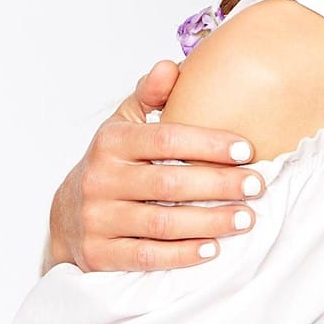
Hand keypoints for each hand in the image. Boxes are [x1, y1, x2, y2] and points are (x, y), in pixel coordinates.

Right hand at [48, 60, 265, 271]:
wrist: (66, 218)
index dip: (208, 144)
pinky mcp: (99, 254)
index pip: (166, 139)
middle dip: (218, 184)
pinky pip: (147, 256)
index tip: (246, 150)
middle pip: (168, 183)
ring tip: (246, 218)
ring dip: (209, 222)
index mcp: (111, 141)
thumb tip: (172, 66)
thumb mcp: (123, 124)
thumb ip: (149, 94)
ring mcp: (97, 218)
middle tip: (257, 186)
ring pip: (161, 223)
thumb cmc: (111, 163)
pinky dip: (183, 254)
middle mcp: (100, 178)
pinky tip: (214, 248)